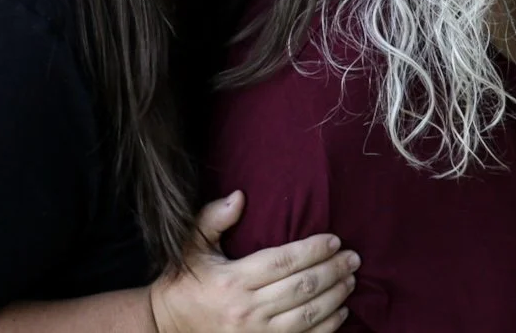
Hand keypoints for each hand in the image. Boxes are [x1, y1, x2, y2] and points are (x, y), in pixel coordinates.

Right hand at [148, 191, 358, 332]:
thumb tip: (240, 196)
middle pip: (302, 287)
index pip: (284, 261)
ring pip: (307, 315)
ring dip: (335, 297)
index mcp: (232, 280)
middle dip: (333, 270)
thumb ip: (213, 219)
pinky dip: (327, 327)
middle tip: (353, 258)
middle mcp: (246, 309)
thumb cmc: (182, 284)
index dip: (314, 250)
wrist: (162, 329)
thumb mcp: (190, 247)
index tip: (335, 240)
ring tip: (351, 280)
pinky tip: (341, 312)